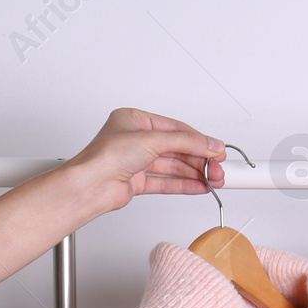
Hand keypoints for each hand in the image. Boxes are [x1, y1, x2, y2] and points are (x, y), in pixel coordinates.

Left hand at [60, 107, 229, 213]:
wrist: (89, 186)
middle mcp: (136, 140)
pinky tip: (199, 186)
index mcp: (135, 121)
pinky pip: (167, 181)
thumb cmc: (104, 157)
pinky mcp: (138, 181)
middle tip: (218, 169)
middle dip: (200, 160)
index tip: (217, 150)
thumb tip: (211, 144)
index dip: (199, 140)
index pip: (176, 129)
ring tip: (214, 180)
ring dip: (195, 173)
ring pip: (173, 166)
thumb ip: (187, 142)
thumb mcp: (152, 140)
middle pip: (177, 148)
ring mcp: (137, 161)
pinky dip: (184, 184)